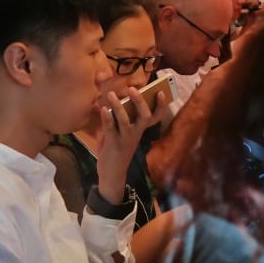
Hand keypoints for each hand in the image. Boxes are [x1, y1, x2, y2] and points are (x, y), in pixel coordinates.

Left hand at [95, 89, 168, 205]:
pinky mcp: (113, 144)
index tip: (160, 92)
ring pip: (126, 121)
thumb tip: (117, 102)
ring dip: (118, 107)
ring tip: (111, 94)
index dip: (160, 105)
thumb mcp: (123, 135)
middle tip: (133, 89)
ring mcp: (125, 139)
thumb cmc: (117, 151)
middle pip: (144, 116)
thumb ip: (121, 121)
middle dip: (140, 102)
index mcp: (140, 131)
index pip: (156, 117)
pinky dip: (107, 118)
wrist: (112, 173)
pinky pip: (111, 129)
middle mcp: (136, 134)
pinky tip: (103, 109)